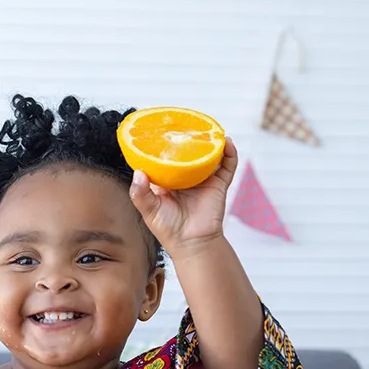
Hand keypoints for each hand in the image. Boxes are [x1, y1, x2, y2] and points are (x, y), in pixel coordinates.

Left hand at [128, 137, 238, 258]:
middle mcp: (186, 177)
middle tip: (185, 124)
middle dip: (189, 138)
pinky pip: (228, 166)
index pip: (166, 157)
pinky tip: (227, 142)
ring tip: (209, 128)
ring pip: (209, 155)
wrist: (192, 244)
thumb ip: (139, 193)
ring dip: (211, 141)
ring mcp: (204, 180)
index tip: (160, 129)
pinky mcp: (219, 185)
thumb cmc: (168, 229)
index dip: (164, 145)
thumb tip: (138, 171)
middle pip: (189, 152)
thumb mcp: (148, 210)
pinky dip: (230, 153)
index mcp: (169, 180)